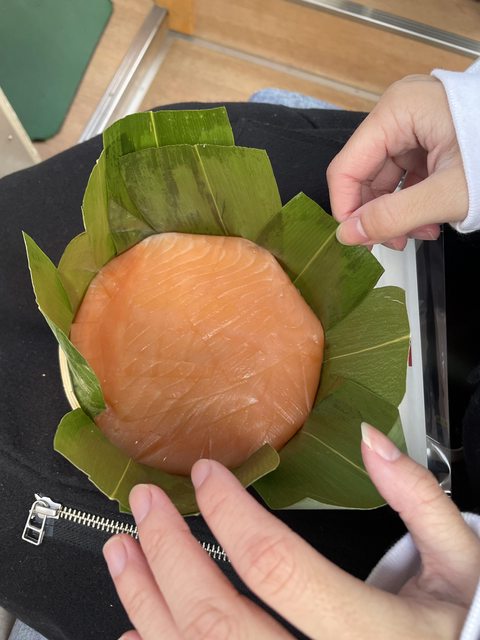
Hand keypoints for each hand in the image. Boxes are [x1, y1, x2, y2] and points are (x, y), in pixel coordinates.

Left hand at [103, 424, 479, 639]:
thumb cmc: (454, 624)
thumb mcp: (458, 557)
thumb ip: (419, 498)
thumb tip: (369, 440)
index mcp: (371, 634)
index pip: (276, 567)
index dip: (231, 513)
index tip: (206, 474)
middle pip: (217, 620)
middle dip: (169, 555)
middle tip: (145, 506)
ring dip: (146, 600)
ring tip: (122, 551)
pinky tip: (138, 623)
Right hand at [327, 75, 468, 249]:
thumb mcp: (447, 194)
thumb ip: (393, 217)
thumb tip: (349, 236)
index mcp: (398, 112)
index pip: (347, 167)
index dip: (346, 208)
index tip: (356, 240)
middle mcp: (399, 112)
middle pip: (365, 174)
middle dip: (379, 214)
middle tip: (395, 244)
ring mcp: (413, 123)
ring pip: (385, 179)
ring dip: (397, 213)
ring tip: (421, 234)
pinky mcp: (427, 136)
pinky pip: (405, 174)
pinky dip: (412, 201)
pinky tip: (429, 221)